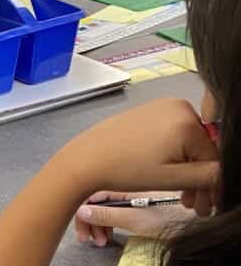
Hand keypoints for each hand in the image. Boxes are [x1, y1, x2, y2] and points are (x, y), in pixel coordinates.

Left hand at [57, 99, 219, 213]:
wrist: (87, 159)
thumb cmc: (128, 169)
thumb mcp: (175, 178)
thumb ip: (210, 176)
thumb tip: (226, 174)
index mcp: (187, 119)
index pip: (215, 158)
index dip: (214, 186)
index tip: (209, 206)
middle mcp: (178, 106)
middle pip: (202, 150)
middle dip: (201, 180)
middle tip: (196, 206)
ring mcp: (162, 106)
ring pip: (188, 144)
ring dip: (188, 171)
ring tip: (184, 197)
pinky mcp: (149, 111)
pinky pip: (173, 136)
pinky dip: (175, 156)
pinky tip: (171, 176)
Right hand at [74, 191, 193, 246]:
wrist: (195, 223)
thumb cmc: (169, 219)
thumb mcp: (135, 220)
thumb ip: (108, 215)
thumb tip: (81, 211)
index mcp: (121, 183)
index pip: (90, 193)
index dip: (82, 212)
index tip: (82, 231)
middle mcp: (123, 184)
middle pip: (95, 199)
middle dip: (89, 220)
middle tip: (90, 240)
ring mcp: (129, 192)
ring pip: (104, 205)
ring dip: (99, 224)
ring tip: (103, 240)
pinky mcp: (136, 202)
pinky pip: (114, 209)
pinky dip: (110, 223)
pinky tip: (112, 233)